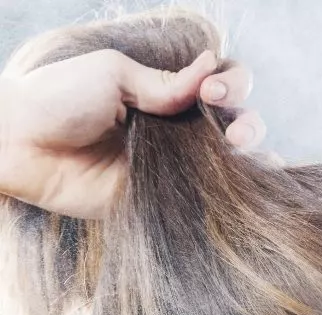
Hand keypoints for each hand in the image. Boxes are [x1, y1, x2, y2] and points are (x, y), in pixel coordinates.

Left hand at [0, 48, 266, 217]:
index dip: (230, 83)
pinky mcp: (168, 197)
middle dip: (247, 119)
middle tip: (230, 129)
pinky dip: (238, 190)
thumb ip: (165, 82)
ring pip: (232, 158)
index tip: (211, 90)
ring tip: (238, 145)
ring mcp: (177, 164)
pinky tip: (255, 181)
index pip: (219, 83)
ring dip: (250, 148)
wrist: (24, 147)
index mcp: (167, 92)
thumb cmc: (60, 99)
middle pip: (236, 120)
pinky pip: (209, 195)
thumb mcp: (113, 75)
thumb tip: (212, 68)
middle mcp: (179, 127)